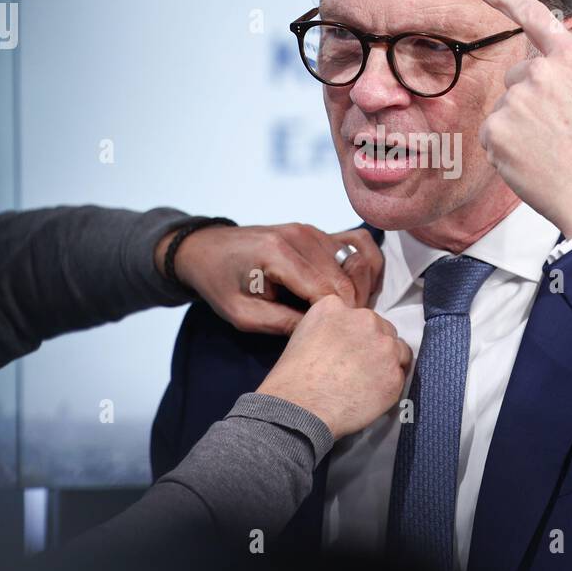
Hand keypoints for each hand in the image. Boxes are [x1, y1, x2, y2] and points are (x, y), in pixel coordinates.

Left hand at [158, 223, 382, 334]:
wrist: (206, 249)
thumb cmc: (219, 283)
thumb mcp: (242, 315)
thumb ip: (282, 324)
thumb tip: (323, 333)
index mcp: (278, 254)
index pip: (328, 291)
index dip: (340, 319)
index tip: (337, 340)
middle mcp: (301, 236)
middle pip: (348, 278)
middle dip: (353, 309)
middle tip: (344, 333)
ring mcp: (312, 230)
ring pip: (358, 262)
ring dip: (361, 290)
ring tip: (348, 314)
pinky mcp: (317, 231)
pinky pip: (357, 244)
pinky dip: (365, 265)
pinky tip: (359, 287)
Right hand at [256, 295, 412, 438]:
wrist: (300, 406)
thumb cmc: (293, 377)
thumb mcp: (303, 333)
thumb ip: (329, 327)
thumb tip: (343, 339)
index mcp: (337, 307)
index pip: (358, 315)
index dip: (355, 334)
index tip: (349, 349)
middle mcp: (365, 319)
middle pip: (382, 328)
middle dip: (374, 345)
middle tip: (359, 367)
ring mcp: (384, 346)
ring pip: (397, 349)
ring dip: (387, 361)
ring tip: (369, 381)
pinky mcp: (394, 373)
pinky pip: (400, 374)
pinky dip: (390, 383)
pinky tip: (372, 394)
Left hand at [475, 0, 571, 238]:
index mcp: (569, 56)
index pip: (531, 15)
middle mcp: (538, 74)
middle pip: (519, 72)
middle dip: (535, 92)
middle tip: (562, 123)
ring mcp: (514, 103)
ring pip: (506, 102)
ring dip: (521, 119)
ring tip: (549, 143)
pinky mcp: (495, 132)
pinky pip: (492, 130)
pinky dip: (506, 143)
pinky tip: (531, 156)